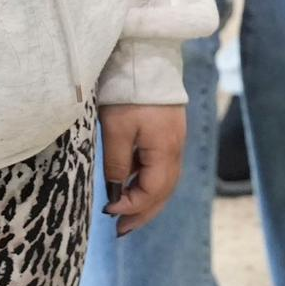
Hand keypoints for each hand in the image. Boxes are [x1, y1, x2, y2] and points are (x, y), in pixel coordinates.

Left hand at [98, 103, 185, 236]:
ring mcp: (175, 140)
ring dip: (147, 200)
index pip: (152, 191)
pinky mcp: (168, 132)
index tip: (108, 211)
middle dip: (143, 213)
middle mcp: (175, 149)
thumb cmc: (128, 92)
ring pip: (165, 181)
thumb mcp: (116, 129)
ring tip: (126, 215)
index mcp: (165, 150)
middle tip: (121, 230)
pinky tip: (132, 184)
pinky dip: (148, 183)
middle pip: (164, 191)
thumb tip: (116, 193)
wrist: (146, 55)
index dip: (132, 206)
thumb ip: (117, 164)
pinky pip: (162, 167)